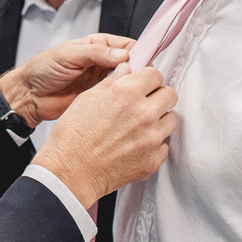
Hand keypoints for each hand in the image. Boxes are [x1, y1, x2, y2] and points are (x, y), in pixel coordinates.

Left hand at [0, 33, 132, 126]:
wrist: (29, 95)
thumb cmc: (43, 69)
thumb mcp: (68, 55)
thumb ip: (95, 53)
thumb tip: (122, 55)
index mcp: (98, 45)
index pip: (128, 46)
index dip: (139, 54)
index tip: (144, 64)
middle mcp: (104, 62)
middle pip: (133, 65)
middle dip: (138, 72)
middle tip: (139, 82)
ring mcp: (103, 81)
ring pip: (128, 83)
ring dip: (132, 88)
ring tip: (133, 94)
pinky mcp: (101, 99)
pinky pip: (118, 99)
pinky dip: (123, 101)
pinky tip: (125, 104)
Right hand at [31, 62, 177, 208]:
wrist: (70, 171)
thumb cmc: (73, 135)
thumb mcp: (87, 98)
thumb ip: (112, 82)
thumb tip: (126, 71)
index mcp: (127, 92)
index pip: (155, 74)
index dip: (147, 79)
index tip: (143, 85)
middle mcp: (144, 113)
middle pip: (170, 95)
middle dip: (158, 96)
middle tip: (145, 104)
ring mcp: (151, 138)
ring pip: (171, 120)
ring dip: (159, 120)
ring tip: (140, 126)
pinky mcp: (153, 160)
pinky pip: (164, 145)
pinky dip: (154, 144)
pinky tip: (136, 145)